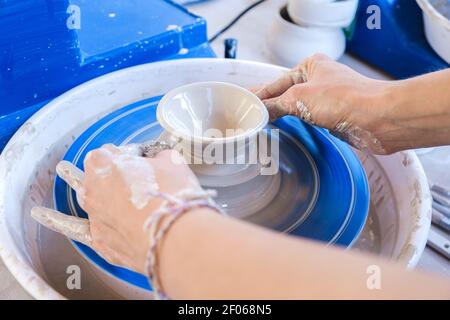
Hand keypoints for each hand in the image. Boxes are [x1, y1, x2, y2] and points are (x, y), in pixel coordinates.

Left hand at [31, 145, 202, 273]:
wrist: (174, 236)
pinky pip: (73, 227)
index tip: (143, 158)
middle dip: (107, 166)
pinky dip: (55, 220)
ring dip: (73, 179)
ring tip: (63, 169)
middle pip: (96, 171)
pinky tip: (39, 213)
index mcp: (107, 161)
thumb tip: (158, 160)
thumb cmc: (173, 195)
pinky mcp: (100, 237)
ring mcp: (94, 212)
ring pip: (82, 192)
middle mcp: (94, 185)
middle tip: (121, 167)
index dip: (131, 155)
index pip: (115, 152)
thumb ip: (159, 158)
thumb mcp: (171, 164)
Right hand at [256, 54, 391, 153]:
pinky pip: (306, 119)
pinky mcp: (332, 116)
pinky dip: (293, 124)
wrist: (378, 118)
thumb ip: (275, 105)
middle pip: (284, 94)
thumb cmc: (346, 100)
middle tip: (246, 115)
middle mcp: (317, 80)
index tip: (242, 104)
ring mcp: (325, 98)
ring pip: (295, 107)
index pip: (275, 83)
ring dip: (280, 116)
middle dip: (267, 106)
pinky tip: (282, 129)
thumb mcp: (300, 98)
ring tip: (259, 123)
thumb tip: (258, 111)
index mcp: (309, 66)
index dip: (258, 95)